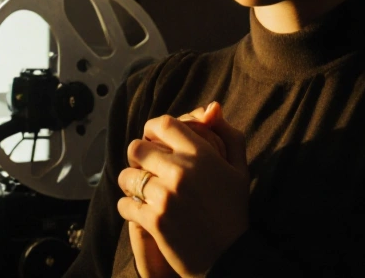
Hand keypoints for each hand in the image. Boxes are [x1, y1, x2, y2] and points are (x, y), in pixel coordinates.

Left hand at [117, 102, 249, 277]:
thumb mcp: (239, 169)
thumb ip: (228, 134)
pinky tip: (141, 211)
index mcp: (201, 155)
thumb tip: (213, 107)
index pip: (163, 124)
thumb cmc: (233, 210)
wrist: (229, 257)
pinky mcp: (153, 221)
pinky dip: (129, 208)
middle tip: (144, 167)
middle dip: (138, 157)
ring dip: (131, 182)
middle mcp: (181, 171)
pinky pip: (124, 204)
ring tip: (142, 190)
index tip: (152, 139)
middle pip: (137, 147)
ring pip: (126, 176)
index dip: (152, 129)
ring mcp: (165, 197)